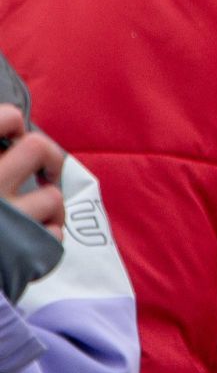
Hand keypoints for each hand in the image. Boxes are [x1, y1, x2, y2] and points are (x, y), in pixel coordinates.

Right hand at [0, 104, 63, 240]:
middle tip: (41, 169)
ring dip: (46, 206)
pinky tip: (26, 242)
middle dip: (47, 157)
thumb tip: (9, 129)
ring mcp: (7, 222)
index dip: (12, 121)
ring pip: (52, 196)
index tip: (12, 134)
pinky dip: (45, 238)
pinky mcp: (24, 254)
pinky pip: (54, 235)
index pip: (6, 118)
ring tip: (27, 216)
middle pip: (39, 148)